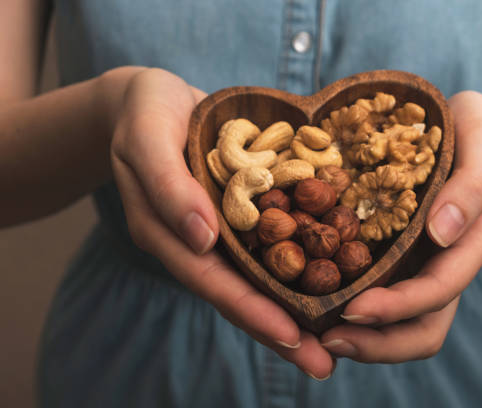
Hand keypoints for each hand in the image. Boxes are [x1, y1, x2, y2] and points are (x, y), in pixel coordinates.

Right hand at [109, 68, 333, 378]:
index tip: (291, 337)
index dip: (250, 310)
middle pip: (240, 293)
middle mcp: (198, 241)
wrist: (156, 98)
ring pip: (259, 278)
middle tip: (323, 364)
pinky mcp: (244, 212)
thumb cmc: (146, 112)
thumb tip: (203, 239)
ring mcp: (222, 230)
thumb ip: (168, 186)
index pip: (211, 280)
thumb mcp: (147, 138)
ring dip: (294, 310)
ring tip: (334, 342)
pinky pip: (272, 244)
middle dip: (279, 330)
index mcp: (167, 233)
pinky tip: (331, 282)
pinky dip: (298, 266)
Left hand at [321, 91, 481, 362]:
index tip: (352, 311)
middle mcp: (452, 263)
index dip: (397, 307)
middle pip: (424, 328)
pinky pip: (387, 295)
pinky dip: (360, 311)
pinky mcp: (410, 257)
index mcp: (475, 241)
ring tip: (318, 334)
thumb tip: (442, 233)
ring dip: (366, 338)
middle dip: (379, 343)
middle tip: (325, 340)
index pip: (440, 290)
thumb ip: (471, 187)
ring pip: (405, 324)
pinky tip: (324, 301)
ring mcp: (430, 265)